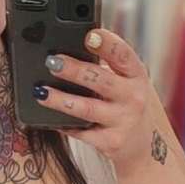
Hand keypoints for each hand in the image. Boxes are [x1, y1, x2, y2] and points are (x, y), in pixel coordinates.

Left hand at [33, 29, 153, 171]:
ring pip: (86, 108)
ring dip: (61, 99)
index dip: (107, 43)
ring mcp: (123, 121)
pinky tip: (49, 118)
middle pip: (100, 80)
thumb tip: (69, 52)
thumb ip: (106, 68)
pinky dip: (63, 124)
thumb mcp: (127, 83)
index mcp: (136, 75)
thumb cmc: (127, 107)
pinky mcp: (111, 142)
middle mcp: (133, 97)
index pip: (123, 55)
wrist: (143, 148)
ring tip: (41, 91)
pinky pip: (81, 132)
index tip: (89, 35)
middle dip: (74, 70)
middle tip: (52, 62)